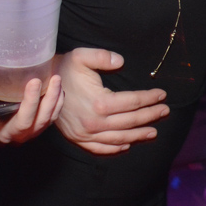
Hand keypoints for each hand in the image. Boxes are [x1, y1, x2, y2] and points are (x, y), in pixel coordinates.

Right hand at [0, 61, 63, 144]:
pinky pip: (52, 117)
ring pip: (41, 122)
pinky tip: (59, 88)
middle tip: (35, 82)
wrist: (1, 82)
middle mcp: (8, 133)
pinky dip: (58, 103)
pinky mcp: (40, 123)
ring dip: (51, 101)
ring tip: (54, 79)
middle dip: (31, 103)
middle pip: (22, 125)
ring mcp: (26, 130)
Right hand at [54, 47, 168, 154]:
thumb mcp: (81, 56)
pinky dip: (116, 148)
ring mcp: (86, 134)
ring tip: (153, 131)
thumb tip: (121, 62)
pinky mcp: (78, 140)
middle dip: (150, 116)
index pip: (132, 102)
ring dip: (139, 135)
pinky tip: (127, 144)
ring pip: (119, 138)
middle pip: (130, 121)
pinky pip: (101, 149)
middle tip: (165, 111)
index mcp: (98, 102)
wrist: (40, 87)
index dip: (149, 98)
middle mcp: (94, 122)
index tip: (162, 95)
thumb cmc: (64, 70)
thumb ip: (102, 56)